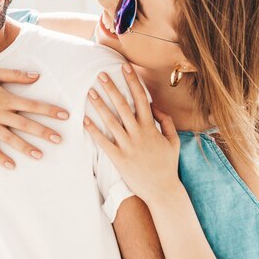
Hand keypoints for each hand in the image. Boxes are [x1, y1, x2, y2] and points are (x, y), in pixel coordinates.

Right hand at [0, 66, 68, 169]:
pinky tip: (12, 166)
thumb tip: (37, 76)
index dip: (49, 110)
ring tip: (41, 155)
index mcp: (4, 98)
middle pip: (25, 124)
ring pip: (10, 138)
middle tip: (60, 140)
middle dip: (43, 132)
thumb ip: (15, 75)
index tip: (65, 116)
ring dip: (26, 147)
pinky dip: (0, 157)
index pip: (32, 105)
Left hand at [83, 63, 181, 204]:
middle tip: (100, 75)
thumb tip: (155, 105)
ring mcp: (128, 146)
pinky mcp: (119, 159)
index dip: (133, 81)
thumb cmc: (167, 165)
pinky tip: (84, 120)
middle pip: (123, 105)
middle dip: (112, 88)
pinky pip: (104, 142)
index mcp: (151, 127)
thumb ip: (165, 121)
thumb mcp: (173, 140)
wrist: (163, 190)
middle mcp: (139, 134)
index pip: (142, 98)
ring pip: (111, 121)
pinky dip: (94, 130)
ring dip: (100, 105)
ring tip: (90, 92)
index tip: (125, 67)